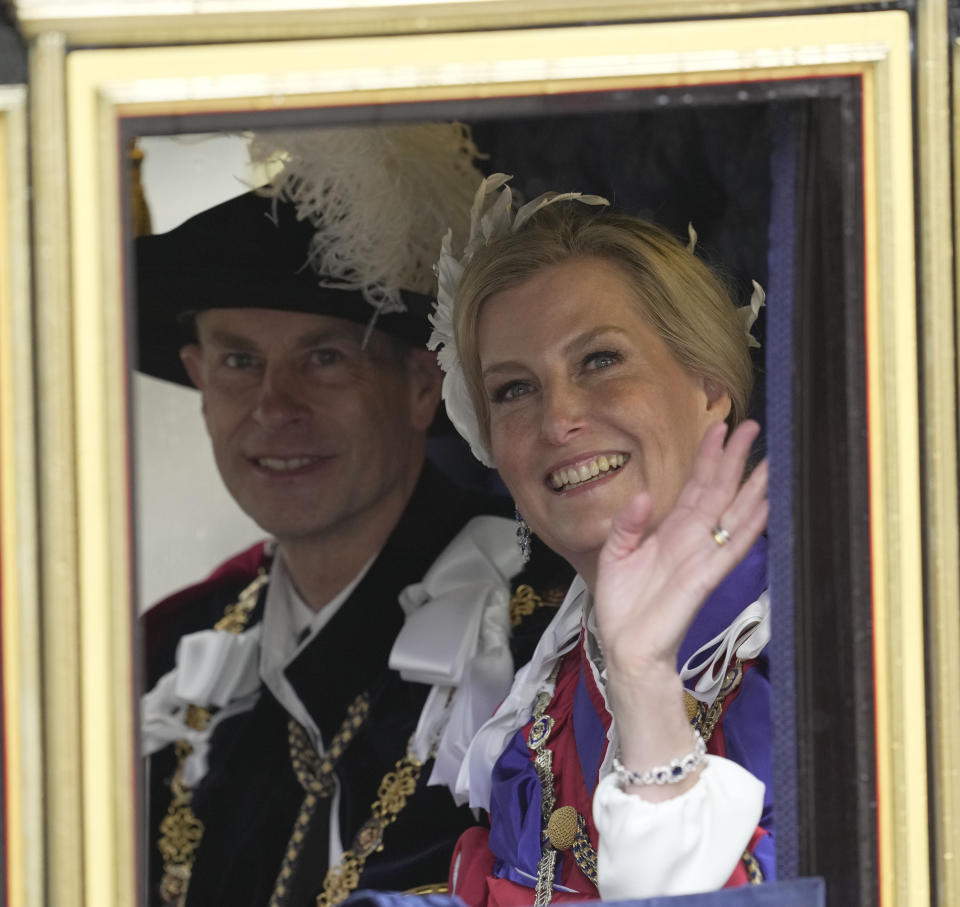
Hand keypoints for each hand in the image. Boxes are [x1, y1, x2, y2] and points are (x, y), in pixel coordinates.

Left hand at [593, 420, 766, 793]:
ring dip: (752, 488)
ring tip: (772, 461)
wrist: (625, 645)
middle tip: (752, 426)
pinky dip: (748, 526)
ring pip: (732, 515)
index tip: (719, 427)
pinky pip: (730, 547)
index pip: (694, 486)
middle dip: (734, 460)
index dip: (707, 457)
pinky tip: (765, 505)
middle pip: (718, 492)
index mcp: (670, 530)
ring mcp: (701, 556)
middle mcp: (691, 539)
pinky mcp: (704, 578)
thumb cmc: (622, 603)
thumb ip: (628, 524)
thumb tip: (641, 496)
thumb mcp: (615, 554)